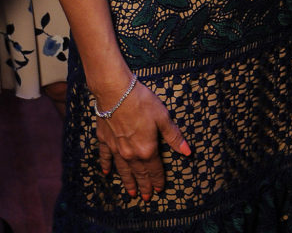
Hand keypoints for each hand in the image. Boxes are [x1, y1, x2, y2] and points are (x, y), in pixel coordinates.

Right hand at [95, 78, 190, 199]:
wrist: (116, 93)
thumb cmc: (142, 102)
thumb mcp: (163, 117)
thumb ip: (173, 136)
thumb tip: (187, 152)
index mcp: (147, 149)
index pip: (155, 169)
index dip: (158, 180)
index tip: (160, 190)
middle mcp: (131, 154)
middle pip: (139, 173)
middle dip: (144, 186)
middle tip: (146, 198)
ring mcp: (116, 149)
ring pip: (123, 170)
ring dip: (128, 182)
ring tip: (131, 193)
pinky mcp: (104, 140)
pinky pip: (105, 157)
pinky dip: (106, 166)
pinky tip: (107, 173)